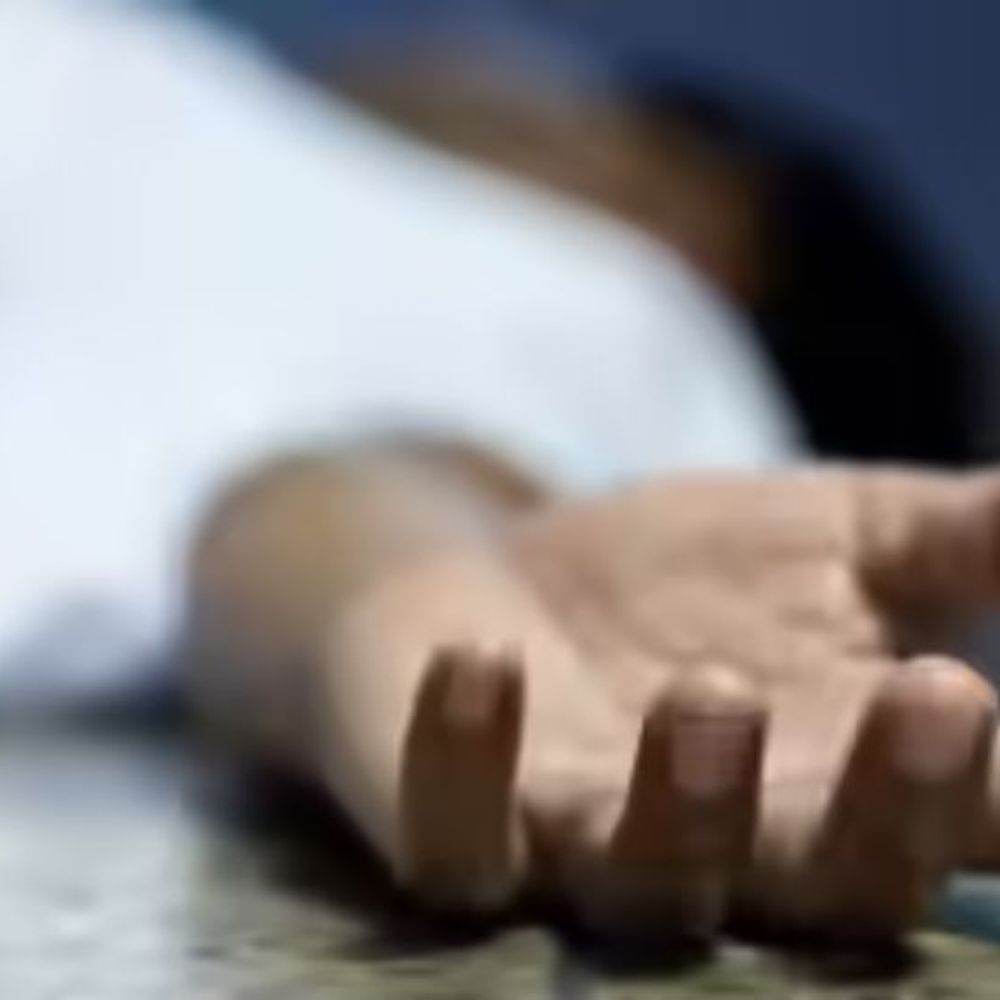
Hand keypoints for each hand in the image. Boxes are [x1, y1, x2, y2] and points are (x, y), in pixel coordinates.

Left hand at [369, 470, 999, 940]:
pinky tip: (482, 659)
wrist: (507, 573)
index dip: (982, 777)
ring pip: (647, 882)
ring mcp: (578, 845)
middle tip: (940, 699)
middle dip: (884, 808)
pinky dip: (464, 759)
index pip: (948, 816)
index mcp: (834, 787)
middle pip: (822, 881)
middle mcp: (721, 848)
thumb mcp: (840, 535)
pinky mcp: (455, 817)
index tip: (989, 691)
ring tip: (715, 698)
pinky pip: (452, 833)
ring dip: (688, 804)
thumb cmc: (682, 572)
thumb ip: (963, 535)